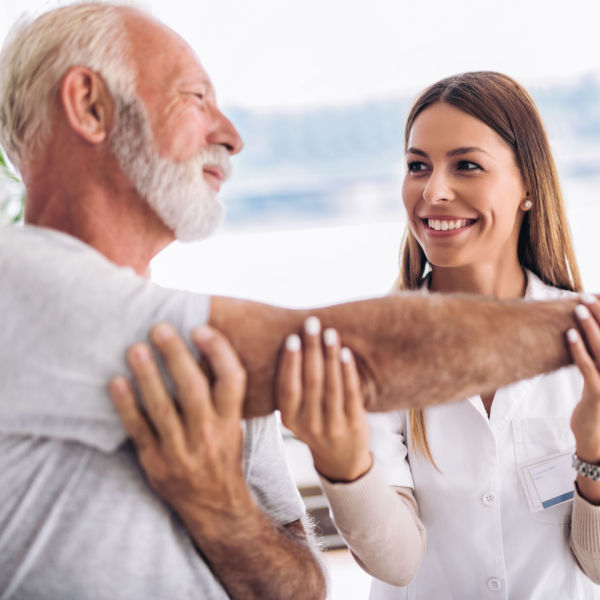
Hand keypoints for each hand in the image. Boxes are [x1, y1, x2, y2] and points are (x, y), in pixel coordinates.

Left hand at [109, 322, 249, 519]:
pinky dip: (126, 405)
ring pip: (162, 407)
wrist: (216, 506)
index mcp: (231, 421)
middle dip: (176, 356)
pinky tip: (117, 382)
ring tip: (135, 348)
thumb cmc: (223, 456)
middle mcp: (209, 434)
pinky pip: (139, 430)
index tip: (201, 328)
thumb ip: (222, 394)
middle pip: (193, 389)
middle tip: (159, 328)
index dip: (218, 352)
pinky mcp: (156, 463)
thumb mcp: (234, 426)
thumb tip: (203, 349)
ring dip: (148, 375)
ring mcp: (181, 451)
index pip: (232, 380)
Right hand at [276, 316, 372, 481]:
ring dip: (330, 356)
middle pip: (310, 383)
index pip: (287, 389)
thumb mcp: (297, 414)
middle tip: (312, 323)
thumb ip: (292, 388)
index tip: (292, 338)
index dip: (290, 363)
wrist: (340, 460)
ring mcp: (333, 427)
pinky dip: (348, 372)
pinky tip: (346, 353)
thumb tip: (291, 343)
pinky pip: (351, 394)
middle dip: (311, 349)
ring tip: (330, 333)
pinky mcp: (354, 425)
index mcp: (290, 419)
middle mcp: (309, 425)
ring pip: (331, 387)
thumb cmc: (315, 424)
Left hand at [569, 297, 599, 464]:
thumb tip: (585, 330)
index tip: (597, 296)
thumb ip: (595, 355)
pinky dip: (578, 349)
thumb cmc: (594, 401)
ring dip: (589, 326)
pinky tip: (569, 334)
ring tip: (578, 308)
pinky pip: (587, 366)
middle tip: (585, 296)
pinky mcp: (598, 392)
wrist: (595, 436)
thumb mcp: (598, 375)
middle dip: (599, 314)